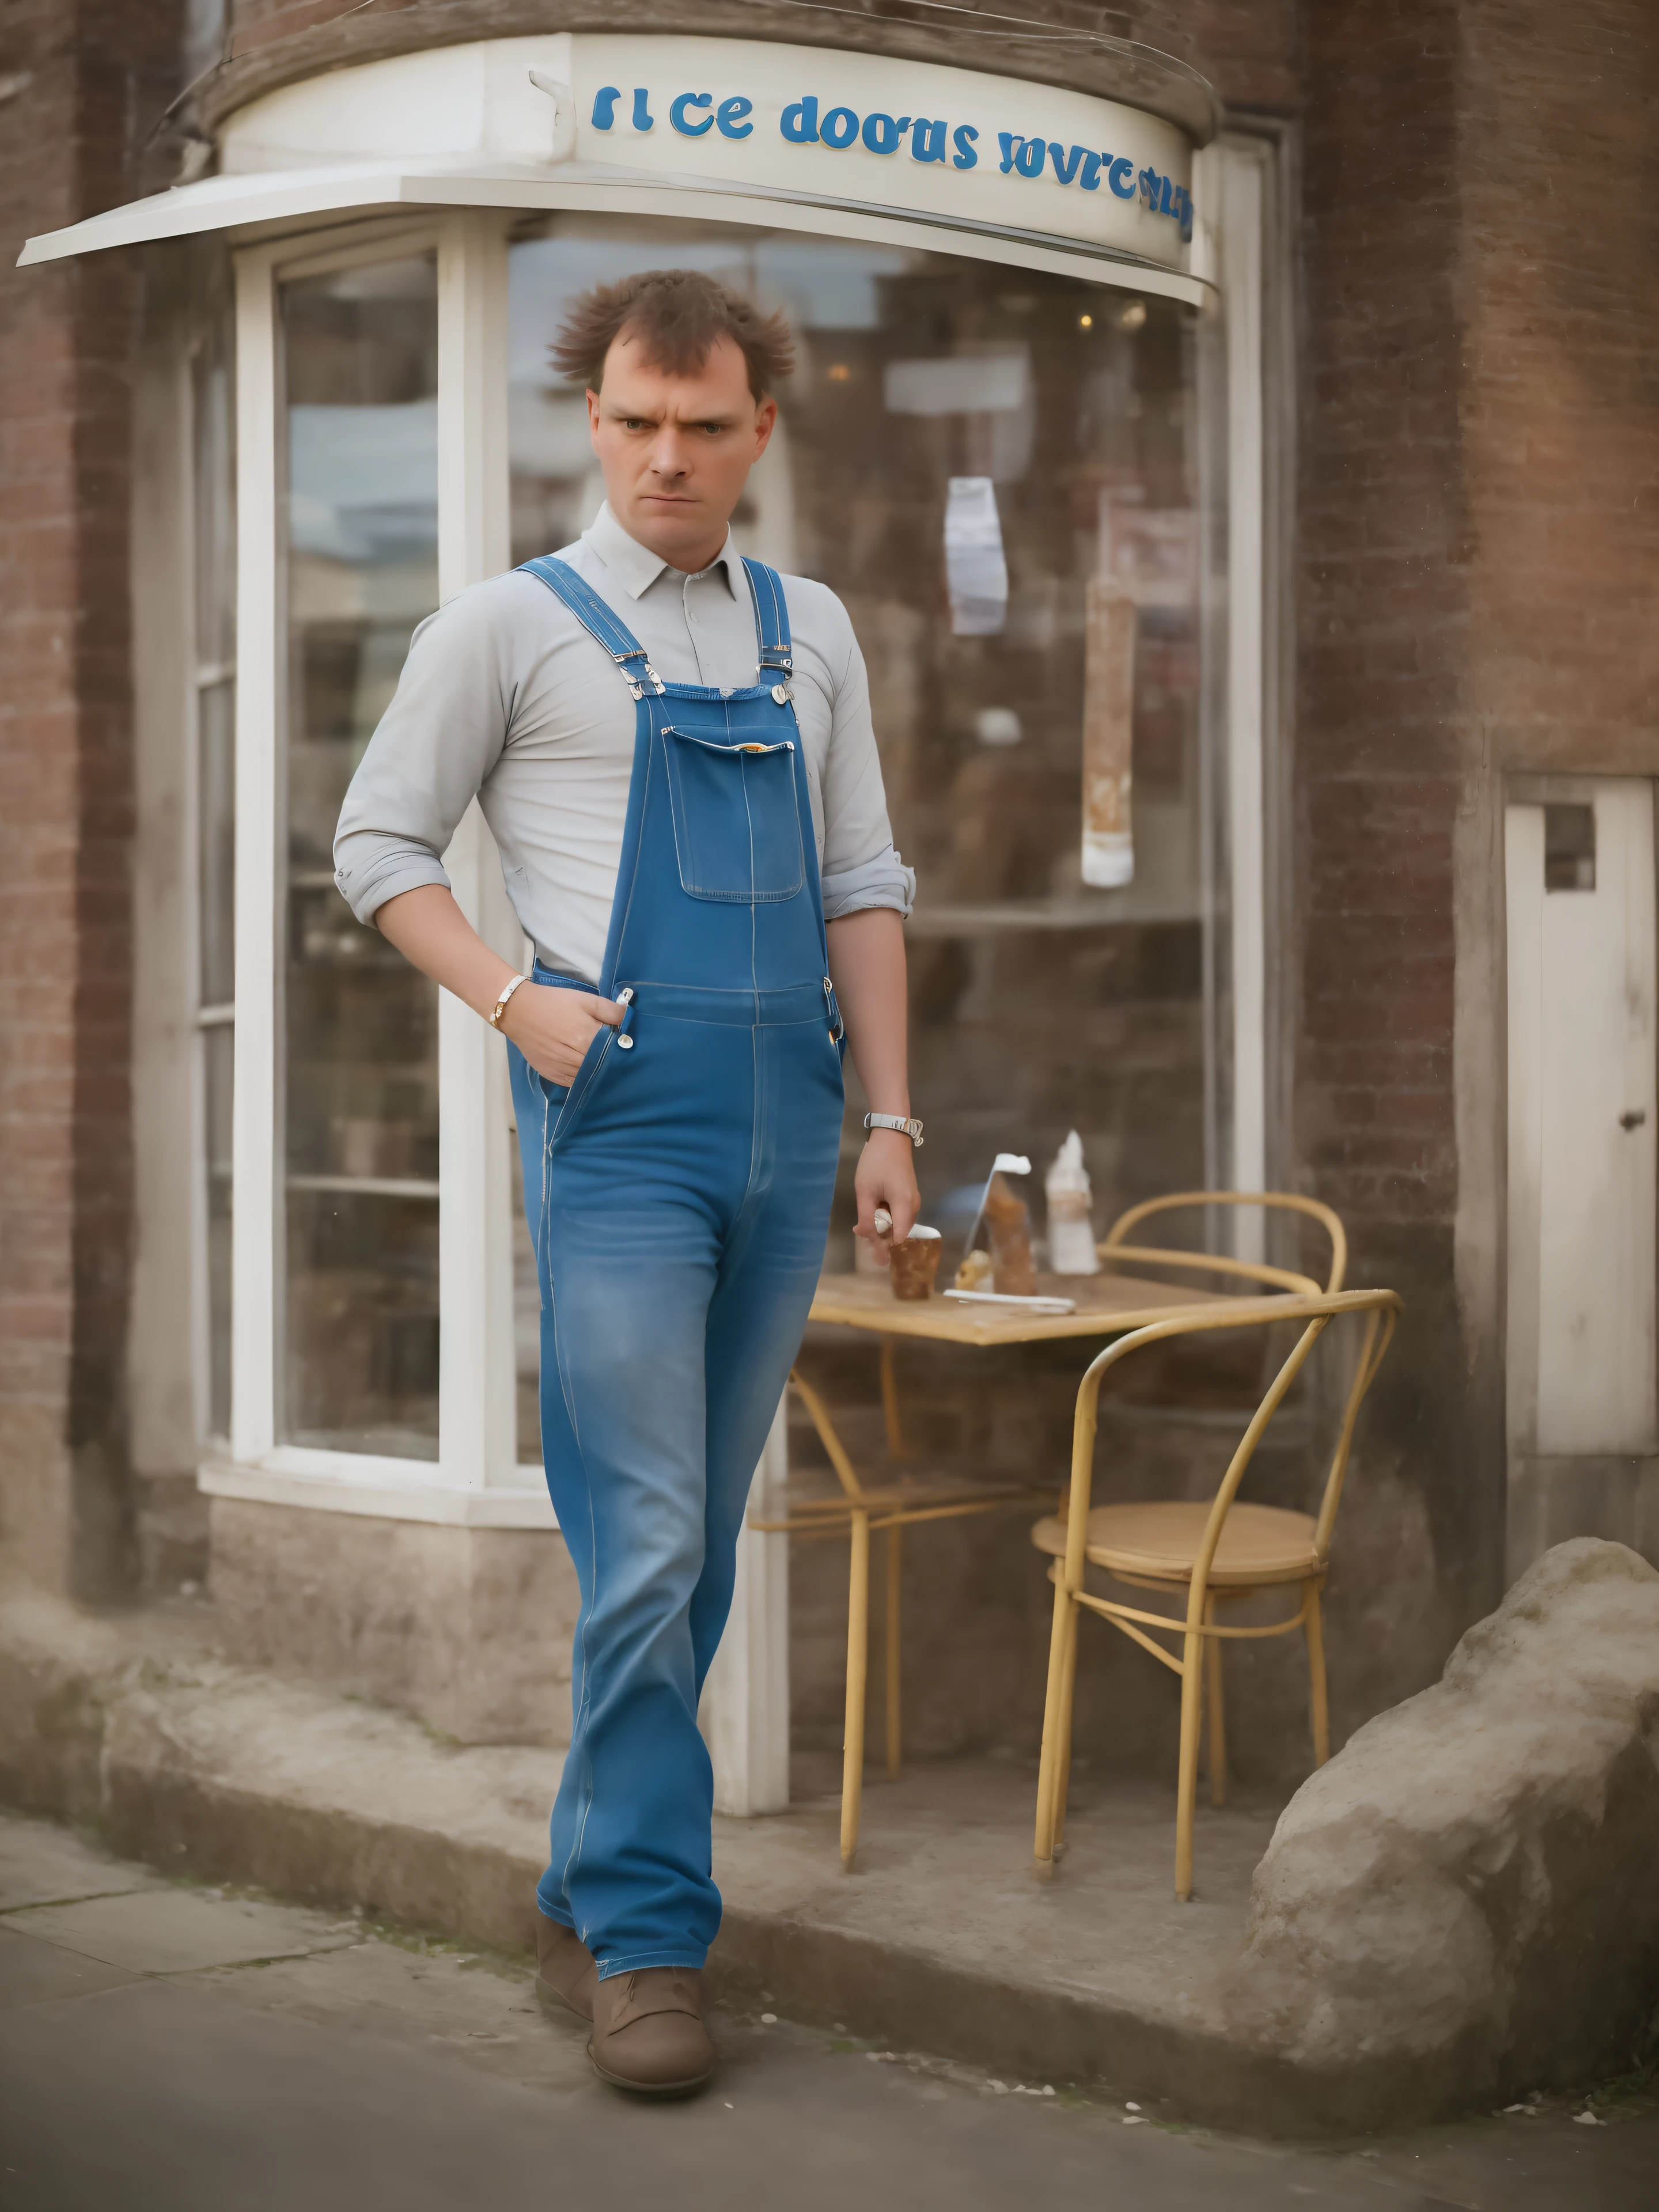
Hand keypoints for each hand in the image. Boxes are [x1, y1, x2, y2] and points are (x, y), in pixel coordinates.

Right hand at [500, 981, 622, 1086]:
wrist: (518, 1011)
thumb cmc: (553, 1003)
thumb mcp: (584, 999)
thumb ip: (610, 1010)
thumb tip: (630, 1019)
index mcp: (586, 1036)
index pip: (615, 1049)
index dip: (622, 1047)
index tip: (626, 1044)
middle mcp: (576, 1057)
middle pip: (603, 1066)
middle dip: (612, 1061)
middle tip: (617, 1055)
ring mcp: (564, 1070)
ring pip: (590, 1077)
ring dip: (598, 1071)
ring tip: (602, 1063)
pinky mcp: (554, 1076)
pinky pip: (575, 1083)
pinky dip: (583, 1078)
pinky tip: (586, 1070)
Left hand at [853, 1128, 920, 1267]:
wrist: (891, 1137)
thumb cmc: (876, 1163)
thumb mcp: (865, 1192)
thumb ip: (867, 1217)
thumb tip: (867, 1237)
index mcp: (905, 1206)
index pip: (900, 1238)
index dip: (885, 1246)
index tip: (869, 1249)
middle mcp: (913, 1206)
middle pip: (899, 1233)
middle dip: (880, 1238)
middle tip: (859, 1233)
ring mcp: (913, 1200)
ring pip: (898, 1224)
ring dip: (882, 1227)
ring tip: (862, 1224)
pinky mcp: (909, 1196)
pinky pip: (899, 1214)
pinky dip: (886, 1217)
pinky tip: (872, 1212)